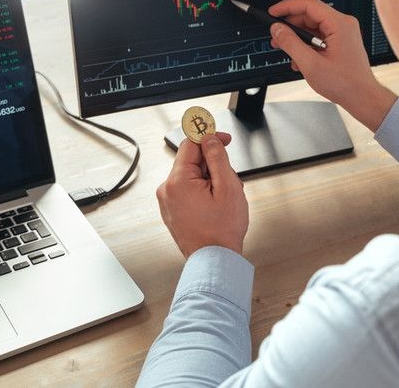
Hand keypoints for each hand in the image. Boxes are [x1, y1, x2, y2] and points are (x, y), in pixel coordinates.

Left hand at [156, 132, 247, 258]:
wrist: (214, 260)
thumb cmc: (221, 231)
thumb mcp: (227, 187)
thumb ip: (217, 158)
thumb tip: (210, 139)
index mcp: (178, 181)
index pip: (191, 144)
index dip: (209, 137)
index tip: (224, 139)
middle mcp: (167, 189)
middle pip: (192, 161)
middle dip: (214, 165)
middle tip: (230, 180)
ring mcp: (168, 201)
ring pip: (192, 176)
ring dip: (211, 179)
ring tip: (224, 198)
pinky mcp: (172, 210)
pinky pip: (188, 190)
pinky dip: (203, 191)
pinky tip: (216, 204)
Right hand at [269, 0, 396, 130]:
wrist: (362, 97)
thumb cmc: (345, 83)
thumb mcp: (310, 64)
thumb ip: (291, 44)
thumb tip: (277, 29)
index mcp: (339, 24)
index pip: (309, 5)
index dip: (288, 7)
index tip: (273, 12)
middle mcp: (343, 24)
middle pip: (310, 15)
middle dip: (290, 26)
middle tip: (276, 36)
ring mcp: (342, 33)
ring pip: (313, 27)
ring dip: (297, 38)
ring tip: (286, 51)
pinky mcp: (340, 42)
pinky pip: (319, 36)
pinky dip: (307, 45)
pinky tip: (300, 60)